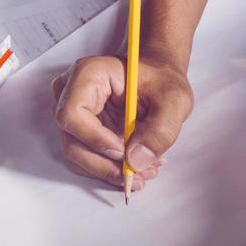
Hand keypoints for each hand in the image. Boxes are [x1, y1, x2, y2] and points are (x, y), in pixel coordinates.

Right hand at [51, 54, 193, 190]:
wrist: (159, 79)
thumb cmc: (162, 80)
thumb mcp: (174, 100)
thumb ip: (160, 130)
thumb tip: (136, 160)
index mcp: (89, 73)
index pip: (72, 114)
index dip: (95, 138)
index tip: (122, 150)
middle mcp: (70, 92)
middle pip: (72, 141)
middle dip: (105, 164)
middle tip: (138, 171)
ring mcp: (71, 112)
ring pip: (76, 155)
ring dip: (109, 170)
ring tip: (144, 169)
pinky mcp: (77, 130)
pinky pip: (83, 158)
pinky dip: (107, 168)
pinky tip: (134, 165)